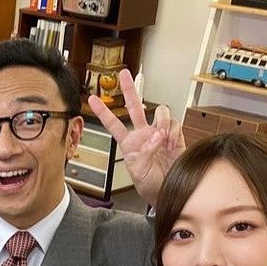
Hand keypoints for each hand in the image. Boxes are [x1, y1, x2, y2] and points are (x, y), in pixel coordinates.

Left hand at [87, 69, 183, 207]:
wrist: (167, 191)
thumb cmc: (149, 185)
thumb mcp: (138, 172)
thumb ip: (144, 152)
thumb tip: (157, 134)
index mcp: (128, 143)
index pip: (113, 124)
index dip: (103, 112)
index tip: (91, 99)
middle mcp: (143, 134)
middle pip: (134, 106)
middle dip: (129, 90)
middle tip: (124, 74)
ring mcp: (159, 133)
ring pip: (160, 112)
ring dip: (161, 122)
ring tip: (163, 138)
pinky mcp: (175, 136)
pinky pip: (174, 124)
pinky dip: (173, 132)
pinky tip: (171, 144)